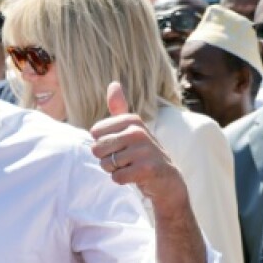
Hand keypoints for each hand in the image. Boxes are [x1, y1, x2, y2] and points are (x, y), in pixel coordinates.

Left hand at [89, 82, 189, 210]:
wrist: (166, 179)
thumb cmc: (142, 152)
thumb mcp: (132, 128)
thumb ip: (120, 108)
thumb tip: (113, 83)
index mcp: (132, 120)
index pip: (95, 132)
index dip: (103, 144)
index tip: (120, 145)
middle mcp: (138, 131)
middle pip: (97, 148)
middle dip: (106, 159)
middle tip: (124, 159)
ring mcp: (144, 150)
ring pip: (106, 164)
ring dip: (114, 170)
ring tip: (131, 167)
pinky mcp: (147, 169)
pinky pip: (117, 177)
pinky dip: (122, 180)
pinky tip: (135, 176)